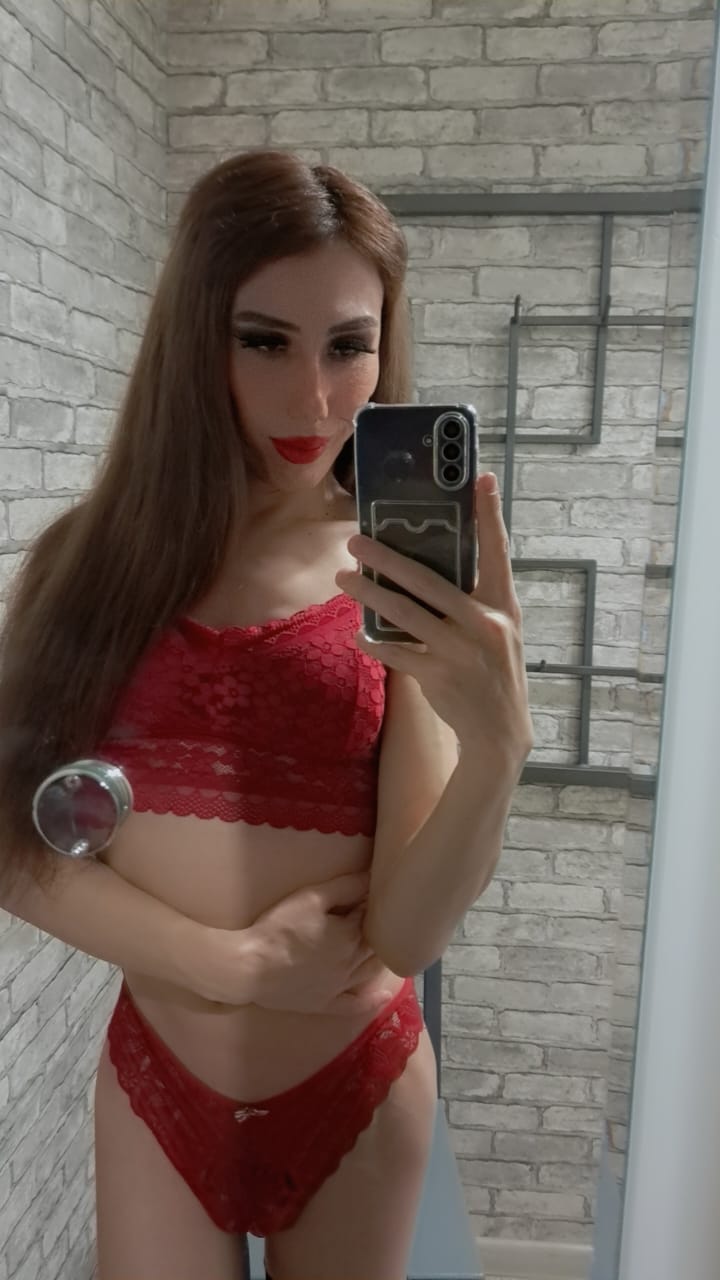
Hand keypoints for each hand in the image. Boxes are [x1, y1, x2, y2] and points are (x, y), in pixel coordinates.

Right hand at [240, 872, 393, 1016]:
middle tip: (378, 921)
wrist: (250, 967)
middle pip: (375, 945)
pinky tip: (383, 996)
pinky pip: (355, 1005)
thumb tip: (372, 877)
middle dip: (379, 931)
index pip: (370, 917)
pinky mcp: (326, 1004)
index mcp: (351, 935)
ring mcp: (340, 987)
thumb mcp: (311, 897)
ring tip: (384, 948)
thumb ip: (344, 886)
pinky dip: (372, 1002)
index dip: (370, 905)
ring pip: (370, 972)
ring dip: (380, 959)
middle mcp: (352, 963)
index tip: (371, 897)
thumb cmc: (279, 928)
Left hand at [335, 472, 532, 782]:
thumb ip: (474, 599)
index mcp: (502, 606)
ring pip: (404, 614)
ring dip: (369, 594)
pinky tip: (357, 633)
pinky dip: (373, 642)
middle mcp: (484, 624)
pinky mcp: (438, 677)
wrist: (501, 733)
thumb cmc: (493, 670)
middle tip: (356, 540)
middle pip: (428, 580)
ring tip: (343, 579)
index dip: (489, 514)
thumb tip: (426, 564)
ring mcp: (460, 651)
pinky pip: (395, 653)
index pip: (497, 551)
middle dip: (388, 558)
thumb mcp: (498, 630)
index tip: (479, 477)